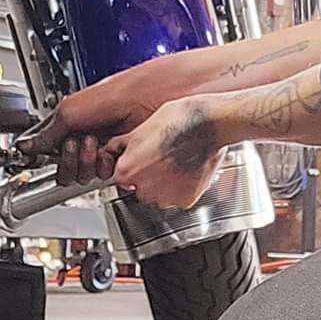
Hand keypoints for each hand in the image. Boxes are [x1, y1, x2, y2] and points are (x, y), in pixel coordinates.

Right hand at [16, 64, 163, 184]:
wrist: (164, 96)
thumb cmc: (126, 91)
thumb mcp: (74, 107)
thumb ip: (47, 130)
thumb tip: (25, 146)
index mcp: (75, 120)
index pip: (47, 145)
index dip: (42, 153)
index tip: (39, 154)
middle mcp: (90, 137)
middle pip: (63, 167)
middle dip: (68, 159)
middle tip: (78, 143)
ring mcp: (108, 150)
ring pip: (84, 176)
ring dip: (88, 162)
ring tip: (99, 143)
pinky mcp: (125, 162)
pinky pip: (106, 178)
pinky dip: (107, 168)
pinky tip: (114, 153)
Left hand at [98, 97, 223, 209]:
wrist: (209, 123)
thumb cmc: (178, 120)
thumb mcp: (141, 128)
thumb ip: (122, 145)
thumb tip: (112, 149)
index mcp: (128, 170)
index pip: (122, 177)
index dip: (134, 166)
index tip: (144, 159)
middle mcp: (144, 188)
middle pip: (141, 188)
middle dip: (150, 176)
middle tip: (163, 157)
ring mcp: (166, 197)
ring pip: (160, 195)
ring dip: (166, 183)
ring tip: (177, 161)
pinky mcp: (186, 200)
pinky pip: (180, 198)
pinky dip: (183, 187)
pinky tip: (188, 168)